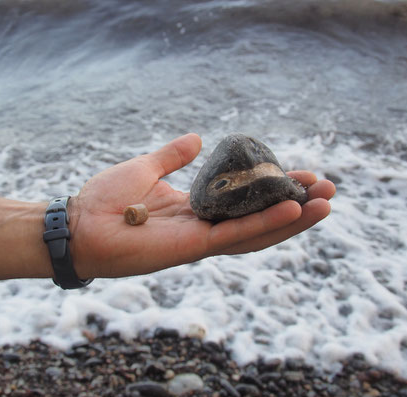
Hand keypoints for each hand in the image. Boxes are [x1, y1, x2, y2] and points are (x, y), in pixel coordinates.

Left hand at [69, 133, 335, 278]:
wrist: (79, 224)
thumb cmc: (106, 199)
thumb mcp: (146, 168)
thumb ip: (173, 156)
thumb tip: (198, 139)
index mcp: (198, 210)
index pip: (245, 202)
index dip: (275, 189)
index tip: (302, 173)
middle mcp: (206, 228)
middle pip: (260, 219)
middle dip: (295, 206)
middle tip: (328, 190)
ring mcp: (202, 240)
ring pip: (258, 232)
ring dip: (292, 219)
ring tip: (325, 203)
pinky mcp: (193, 247)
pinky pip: (236, 235)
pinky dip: (266, 224)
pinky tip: (292, 208)